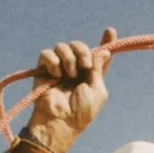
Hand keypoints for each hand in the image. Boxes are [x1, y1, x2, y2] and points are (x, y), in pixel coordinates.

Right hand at [24, 28, 115, 152]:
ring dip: (68, 59)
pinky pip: (46, 53)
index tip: (110, 31)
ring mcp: (58, 68)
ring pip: (62, 46)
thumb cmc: (81, 112)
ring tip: (68, 75)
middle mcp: (74, 69)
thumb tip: (104, 51)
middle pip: (79, 45)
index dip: (106, 42)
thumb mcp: (97, 91)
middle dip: (83, 51)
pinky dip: (53, 62)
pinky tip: (55, 75)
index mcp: (90, 74)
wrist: (60, 121)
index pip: (98, 55)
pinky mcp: (43, 70)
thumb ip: (99, 69)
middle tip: (85, 66)